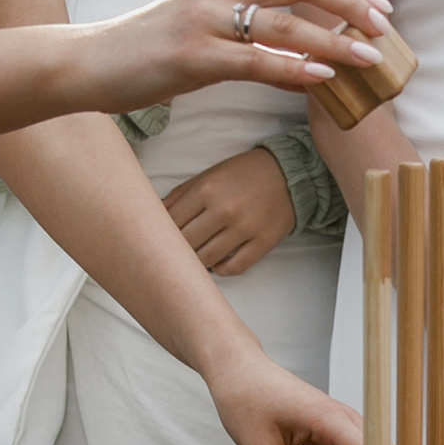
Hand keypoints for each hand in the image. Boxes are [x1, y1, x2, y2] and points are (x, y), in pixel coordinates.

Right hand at [79, 0, 390, 115]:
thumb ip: (247, 24)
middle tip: (385, 26)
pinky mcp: (192, 55)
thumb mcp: (202, 23)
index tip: (380, 7)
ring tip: (369, 59)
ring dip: (333, 41)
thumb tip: (302, 48)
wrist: (89, 62)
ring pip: (284, 25)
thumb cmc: (149, 48)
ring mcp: (205, 20)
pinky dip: (292, 69)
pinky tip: (321, 78)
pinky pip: (253, 61)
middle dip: (349, 2)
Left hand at [165, 145, 297, 275]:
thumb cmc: (242, 174)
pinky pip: (234, 268)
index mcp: (207, 189)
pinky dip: (220, 270)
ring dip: (196, 262)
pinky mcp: (263, 242)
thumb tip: (155, 215)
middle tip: (175, 252)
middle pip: (186, 243)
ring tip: (195, 257)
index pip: (171, 222)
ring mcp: (245, 228)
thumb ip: (180, 195)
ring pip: (207, 259)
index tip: (161, 239)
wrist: (288, 174)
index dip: (162, 234)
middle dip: (177, 250)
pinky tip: (216, 262)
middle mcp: (225, 209)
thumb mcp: (208, 175)